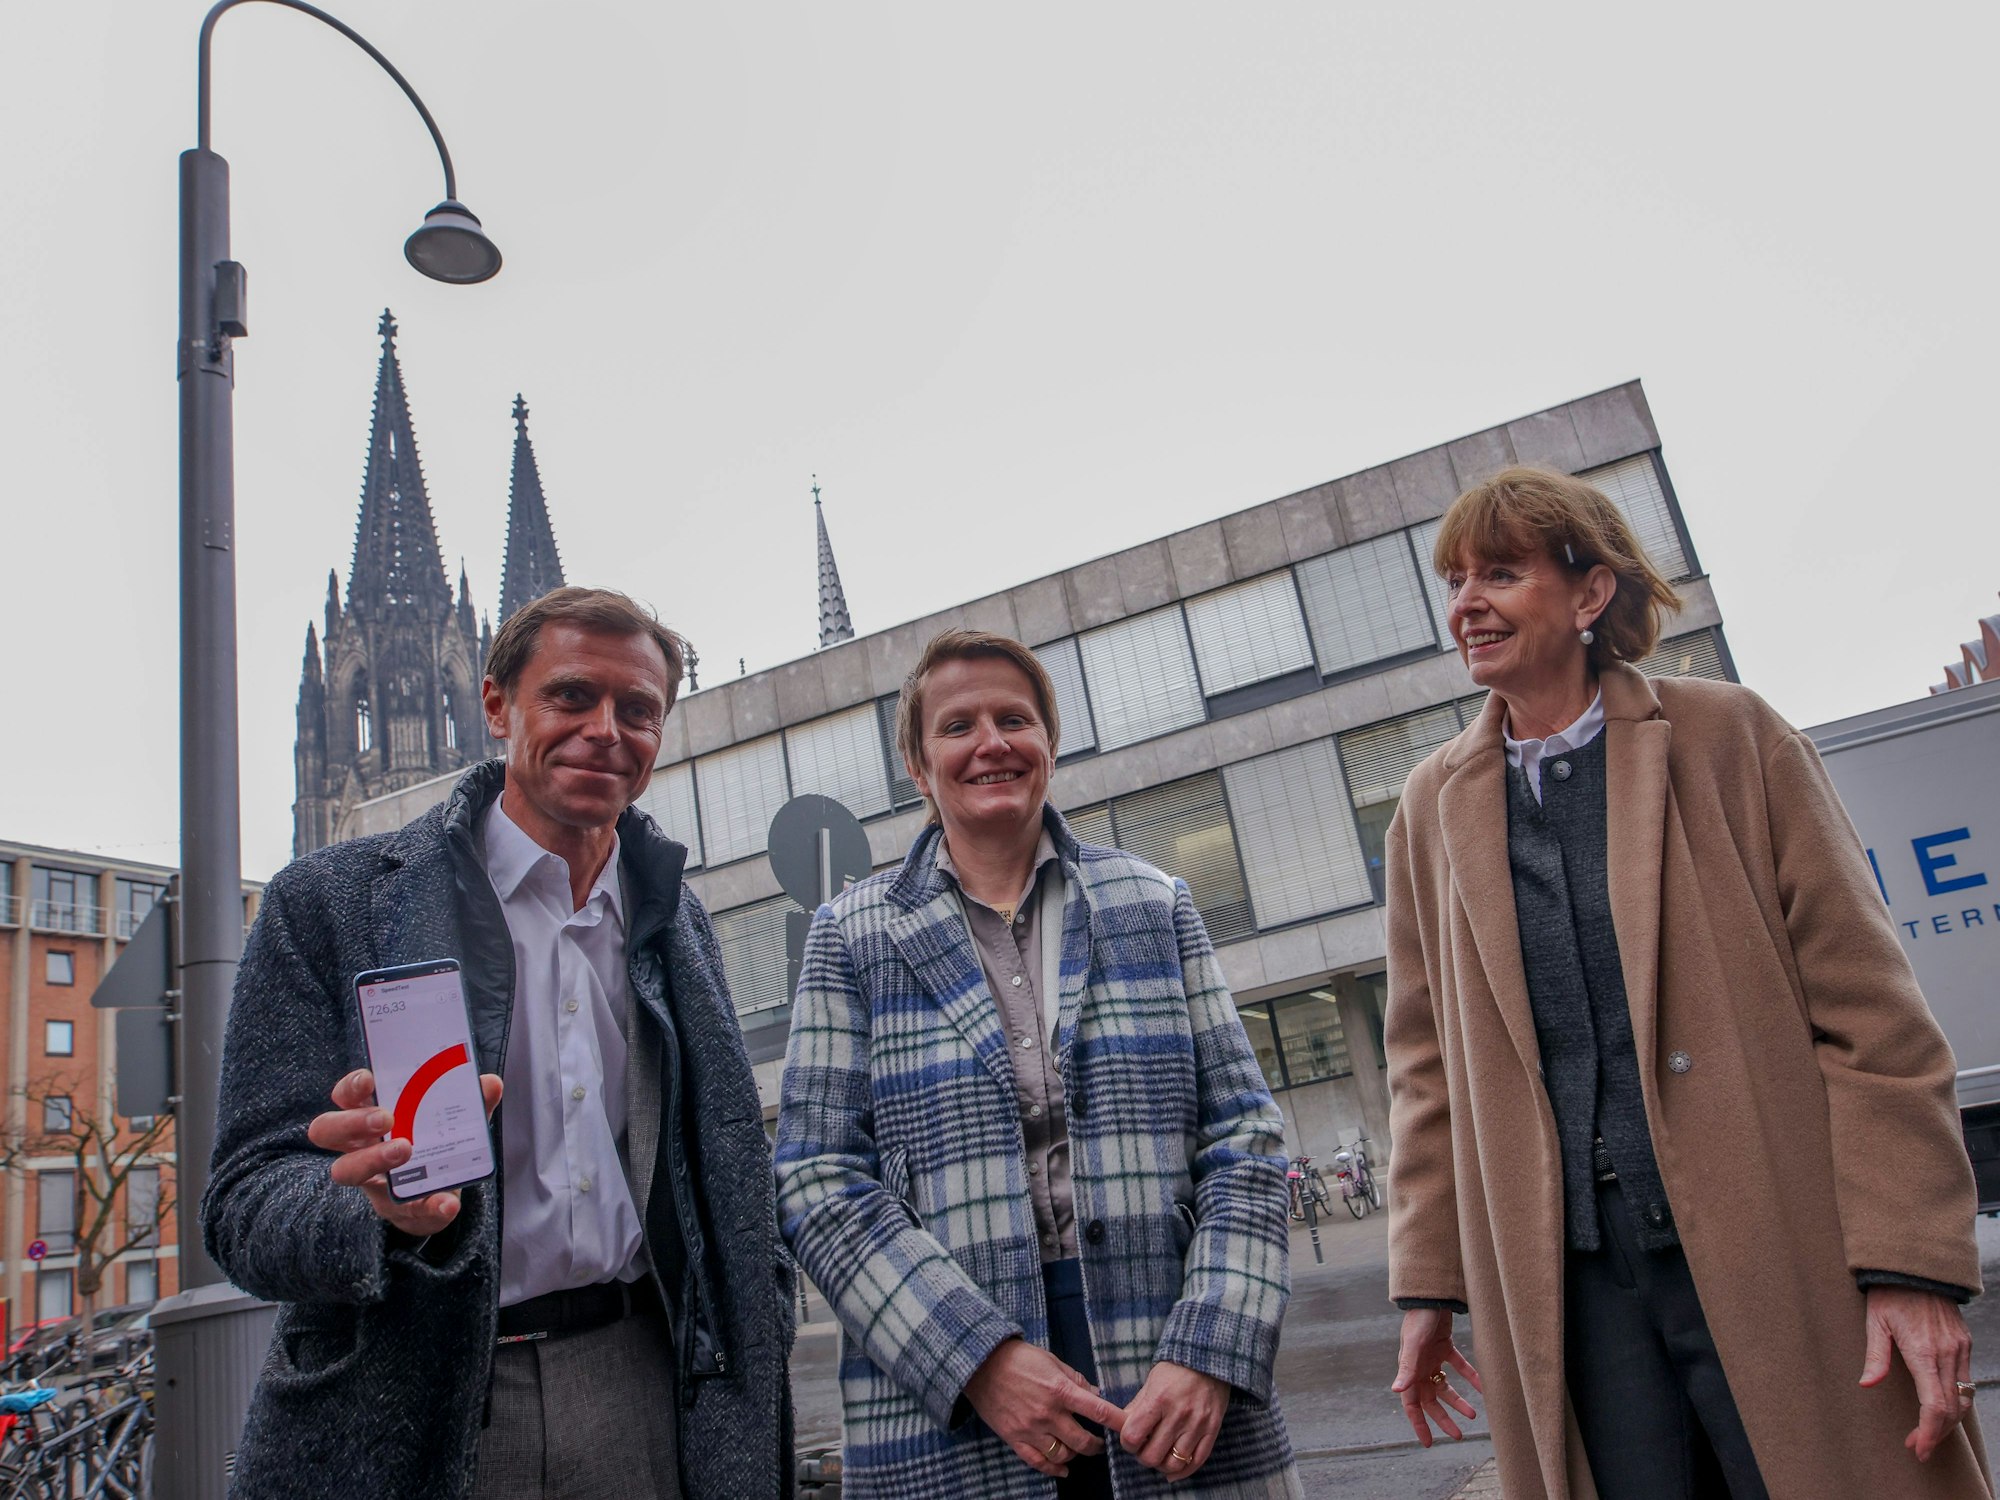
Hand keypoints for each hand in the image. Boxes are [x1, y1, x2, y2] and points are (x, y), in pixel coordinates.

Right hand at [307, 1068, 502, 1237]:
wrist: (437, 1196)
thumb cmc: (432, 1145)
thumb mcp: (452, 1121)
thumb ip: (470, 1103)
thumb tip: (491, 1083)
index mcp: (370, 1116)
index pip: (345, 1096)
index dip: (350, 1087)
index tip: (369, 1080)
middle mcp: (359, 1145)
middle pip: (327, 1129)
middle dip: (352, 1120)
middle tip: (386, 1118)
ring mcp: (371, 1178)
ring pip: (345, 1170)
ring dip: (374, 1158)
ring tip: (406, 1150)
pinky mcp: (394, 1208)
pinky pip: (405, 1211)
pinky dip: (430, 1205)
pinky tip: (448, 1201)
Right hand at [963, 1337, 1124, 1479]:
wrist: (981, 1365)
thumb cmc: (1019, 1358)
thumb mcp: (1052, 1361)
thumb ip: (1076, 1379)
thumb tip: (1096, 1395)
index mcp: (1060, 1390)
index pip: (1097, 1411)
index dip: (1117, 1422)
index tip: (1129, 1429)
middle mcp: (1048, 1413)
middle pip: (1082, 1441)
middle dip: (1096, 1445)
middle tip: (1099, 1443)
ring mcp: (1030, 1428)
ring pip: (1062, 1454)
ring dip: (1075, 1455)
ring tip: (1079, 1450)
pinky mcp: (1015, 1438)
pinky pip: (1037, 1461)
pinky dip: (1053, 1469)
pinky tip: (1063, 1469)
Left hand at [1120, 1361, 1228, 1477]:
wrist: (1209, 1358)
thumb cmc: (1175, 1368)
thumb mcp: (1151, 1382)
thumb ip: (1137, 1406)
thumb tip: (1122, 1428)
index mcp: (1158, 1399)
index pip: (1133, 1436)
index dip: (1127, 1443)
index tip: (1130, 1439)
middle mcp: (1179, 1415)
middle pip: (1152, 1456)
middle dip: (1143, 1456)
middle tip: (1144, 1448)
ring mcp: (1198, 1424)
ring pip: (1174, 1463)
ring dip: (1162, 1465)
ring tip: (1159, 1455)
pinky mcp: (1213, 1430)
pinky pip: (1197, 1461)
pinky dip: (1183, 1471)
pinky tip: (1173, 1470)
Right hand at [1391, 1307, 1481, 1445]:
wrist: (1430, 1294)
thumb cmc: (1419, 1320)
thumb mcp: (1413, 1345)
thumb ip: (1406, 1368)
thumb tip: (1396, 1391)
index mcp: (1409, 1370)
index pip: (1412, 1404)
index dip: (1419, 1424)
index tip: (1429, 1443)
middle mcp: (1419, 1367)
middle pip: (1432, 1401)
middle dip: (1444, 1419)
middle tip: (1459, 1435)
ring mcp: (1432, 1357)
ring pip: (1446, 1386)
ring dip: (1458, 1401)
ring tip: (1474, 1414)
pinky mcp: (1445, 1346)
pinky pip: (1459, 1367)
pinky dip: (1470, 1377)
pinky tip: (1483, 1386)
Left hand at [1859, 1286, 1973, 1461]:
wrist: (1915, 1265)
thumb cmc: (1889, 1293)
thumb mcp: (1874, 1322)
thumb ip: (1875, 1356)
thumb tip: (1867, 1385)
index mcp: (1923, 1350)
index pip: (1934, 1405)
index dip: (1928, 1432)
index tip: (1918, 1448)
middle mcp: (1947, 1352)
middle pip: (1951, 1409)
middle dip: (1936, 1433)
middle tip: (1917, 1446)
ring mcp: (1959, 1348)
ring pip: (1963, 1398)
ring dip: (1947, 1421)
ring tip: (1926, 1433)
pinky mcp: (1963, 1343)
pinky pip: (1965, 1381)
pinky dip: (1955, 1401)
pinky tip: (1938, 1408)